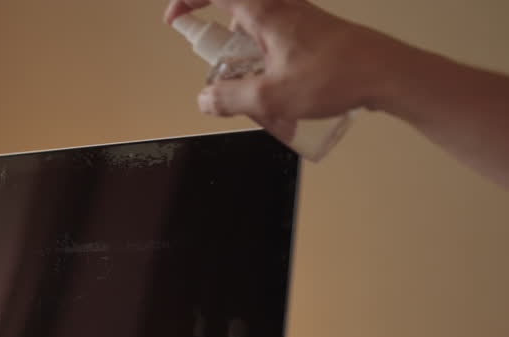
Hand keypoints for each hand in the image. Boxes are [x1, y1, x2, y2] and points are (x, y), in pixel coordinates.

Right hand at [165, 0, 406, 138]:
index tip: (175, 19)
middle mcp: (281, 9)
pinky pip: (276, 45)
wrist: (388, 74)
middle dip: (222, 46)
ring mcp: (299, 20)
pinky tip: (281, 100)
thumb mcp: (272, 96)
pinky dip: (267, 68)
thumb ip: (230, 99)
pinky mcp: (312, 34)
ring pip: (257, 34)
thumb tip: (205, 100)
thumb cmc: (337, 75)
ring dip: (247, 63)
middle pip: (235, 14)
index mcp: (265, 13)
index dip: (188, 0)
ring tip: (259, 98)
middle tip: (221, 75)